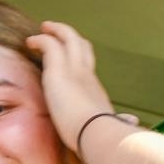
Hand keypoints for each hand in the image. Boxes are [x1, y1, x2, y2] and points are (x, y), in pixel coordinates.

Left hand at [24, 20, 115, 153]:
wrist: (96, 132)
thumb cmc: (102, 134)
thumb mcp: (111, 126)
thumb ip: (121, 121)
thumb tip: (132, 121)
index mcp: (94, 88)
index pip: (87, 65)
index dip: (79, 57)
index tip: (70, 56)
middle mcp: (86, 74)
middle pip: (81, 45)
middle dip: (69, 36)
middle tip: (56, 32)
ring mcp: (73, 69)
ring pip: (67, 37)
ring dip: (55, 31)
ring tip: (43, 28)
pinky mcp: (58, 71)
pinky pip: (49, 44)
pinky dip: (40, 39)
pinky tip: (30, 41)